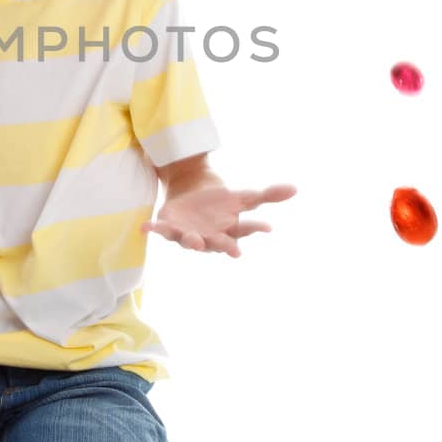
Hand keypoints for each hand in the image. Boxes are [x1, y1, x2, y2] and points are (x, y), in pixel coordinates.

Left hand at [140, 182, 296, 256]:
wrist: (193, 194)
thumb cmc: (221, 202)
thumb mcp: (243, 196)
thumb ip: (268, 195)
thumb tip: (295, 188)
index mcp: (231, 230)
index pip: (246, 230)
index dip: (256, 229)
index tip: (268, 228)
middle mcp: (211, 237)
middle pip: (220, 243)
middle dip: (225, 247)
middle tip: (235, 252)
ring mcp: (190, 235)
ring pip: (191, 241)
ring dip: (192, 241)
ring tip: (194, 240)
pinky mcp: (171, 228)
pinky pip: (162, 231)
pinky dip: (154, 229)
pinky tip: (146, 226)